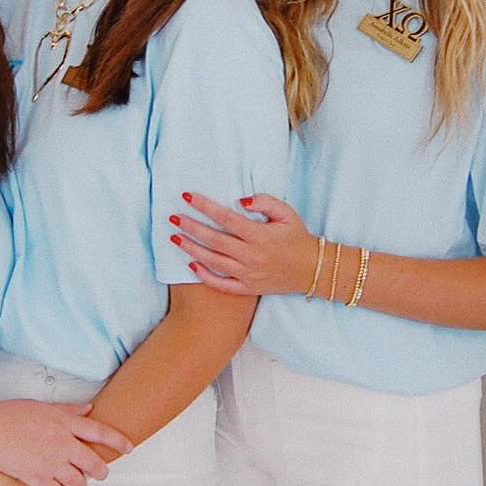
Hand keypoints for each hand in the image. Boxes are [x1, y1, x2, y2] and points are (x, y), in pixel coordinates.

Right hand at [0, 399, 132, 485]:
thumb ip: (67, 410)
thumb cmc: (9, 414)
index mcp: (65, 423)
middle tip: (101, 474)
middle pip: (94, 463)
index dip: (119, 441)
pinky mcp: (36, 477)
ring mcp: (50, 462)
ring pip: (79, 482)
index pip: (101, 432)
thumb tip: (89, 410)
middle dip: (101, 471)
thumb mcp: (41, 406)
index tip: (129, 448)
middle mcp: (62, 443)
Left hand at [169, 192, 314, 295]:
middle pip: (214, 240)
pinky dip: (205, 276)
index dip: (205, 207)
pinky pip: (222, 284)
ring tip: (174, 237)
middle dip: (191, 227)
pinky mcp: (248, 288)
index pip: (226, 218)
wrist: (313, 270)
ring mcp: (248, 274)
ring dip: (191, 249)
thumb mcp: (287, 213)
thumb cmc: (298, 238)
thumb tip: (240, 200)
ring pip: (213, 261)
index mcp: (260, 235)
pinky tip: (191, 264)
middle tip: (172, 217)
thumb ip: (265, 202)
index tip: (187, 197)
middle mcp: (251, 256)